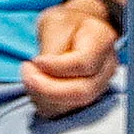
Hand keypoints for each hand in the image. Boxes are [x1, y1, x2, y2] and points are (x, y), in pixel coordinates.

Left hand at [22, 0, 119, 116]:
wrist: (77, 28)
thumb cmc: (67, 23)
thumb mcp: (55, 22)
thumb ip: (52, 47)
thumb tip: (43, 71)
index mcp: (102, 40)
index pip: (83, 64)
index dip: (55, 67)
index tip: (35, 60)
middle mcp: (107, 68)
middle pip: (81, 92)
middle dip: (46, 88)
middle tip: (26, 71)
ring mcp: (99, 87)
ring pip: (70, 106)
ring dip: (41, 95)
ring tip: (30, 75)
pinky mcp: (84, 99)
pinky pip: (61, 111)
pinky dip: (42, 102)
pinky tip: (35, 85)